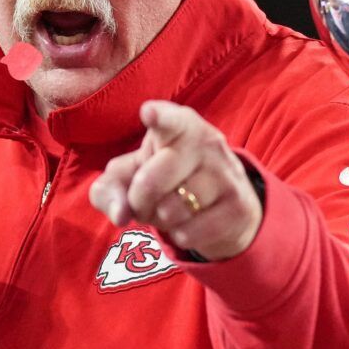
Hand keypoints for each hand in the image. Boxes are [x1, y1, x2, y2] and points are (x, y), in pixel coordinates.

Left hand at [87, 100, 262, 261]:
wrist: (221, 207)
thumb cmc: (162, 180)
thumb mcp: (129, 177)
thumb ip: (109, 190)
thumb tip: (120, 214)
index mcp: (178, 124)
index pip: (170, 120)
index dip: (159, 117)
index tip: (148, 113)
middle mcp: (206, 141)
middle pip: (153, 181)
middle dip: (138, 199)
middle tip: (143, 200)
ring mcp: (226, 173)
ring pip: (174, 208)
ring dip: (161, 219)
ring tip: (168, 210)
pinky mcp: (238, 206)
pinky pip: (192, 231)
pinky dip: (181, 235)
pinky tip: (187, 224)